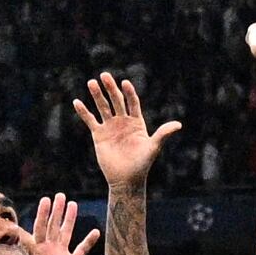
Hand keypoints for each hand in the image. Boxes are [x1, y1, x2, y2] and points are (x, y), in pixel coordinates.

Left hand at [27, 194, 96, 254]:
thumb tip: (16, 238)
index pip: (40, 226)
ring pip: (67, 233)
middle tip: (60, 195)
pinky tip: (95, 232)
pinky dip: (88, 242)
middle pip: (54, 225)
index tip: (45, 199)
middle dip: (57, 211)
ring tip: (73, 204)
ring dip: (69, 219)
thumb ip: (26, 252)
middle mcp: (49, 249)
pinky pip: (82, 250)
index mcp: (37, 248)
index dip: (43, 213)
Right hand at [74, 75, 180, 191]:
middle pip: (116, 100)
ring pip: (102, 107)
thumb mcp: (153, 147)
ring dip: (97, 95)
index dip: (129, 92)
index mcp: (137, 122)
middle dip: (110, 88)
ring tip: (91, 82)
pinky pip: (90, 120)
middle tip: (104, 75)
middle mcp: (123, 121)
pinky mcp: (99, 135)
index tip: (124, 83)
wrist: (126, 179)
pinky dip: (84, 112)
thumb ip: (163, 134)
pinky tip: (77, 102)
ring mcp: (110, 127)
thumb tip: (178, 125)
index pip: (132, 102)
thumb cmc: (142, 164)